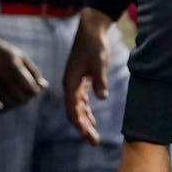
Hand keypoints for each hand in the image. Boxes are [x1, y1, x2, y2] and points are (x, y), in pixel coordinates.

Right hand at [0, 36, 45, 111]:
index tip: (32, 88)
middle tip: (25, 93)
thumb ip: (33, 71)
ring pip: (9, 105)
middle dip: (26, 98)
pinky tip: (4, 102)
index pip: (31, 89)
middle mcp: (2, 76)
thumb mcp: (19, 56)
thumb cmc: (2, 51)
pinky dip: (2, 109)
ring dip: (16, 104)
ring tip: (15, 98)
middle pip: (22, 99)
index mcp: (13, 66)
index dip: (35, 91)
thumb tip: (43, 86)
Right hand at [64, 8, 112, 144]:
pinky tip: (92, 120)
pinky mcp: (81, 80)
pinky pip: (81, 101)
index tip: (89, 137)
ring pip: (77, 108)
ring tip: (94, 136)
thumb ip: (100, 80)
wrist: (91, 30)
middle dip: (83, 128)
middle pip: (74, 112)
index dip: (80, 124)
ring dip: (85, 121)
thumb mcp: (99, 62)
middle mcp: (70, 85)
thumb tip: (101, 98)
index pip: (73, 109)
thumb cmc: (94, 45)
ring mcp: (75, 83)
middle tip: (94, 142)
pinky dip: (86, 111)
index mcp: (71, 82)